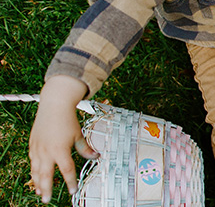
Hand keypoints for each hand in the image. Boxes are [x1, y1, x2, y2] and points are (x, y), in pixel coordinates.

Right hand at [29, 76, 97, 202]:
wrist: (54, 105)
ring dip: (37, 183)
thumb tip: (95, 157)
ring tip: (39, 192)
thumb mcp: (78, 135)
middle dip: (46, 189)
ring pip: (36, 170)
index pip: (66, 171)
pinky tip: (35, 176)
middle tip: (46, 200)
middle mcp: (46, 151)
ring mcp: (37, 148)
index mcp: (60, 150)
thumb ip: (85, 148)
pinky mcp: (33, 144)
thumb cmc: (67, 119)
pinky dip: (33, 171)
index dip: (70, 182)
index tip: (72, 190)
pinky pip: (32, 161)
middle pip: (46, 175)